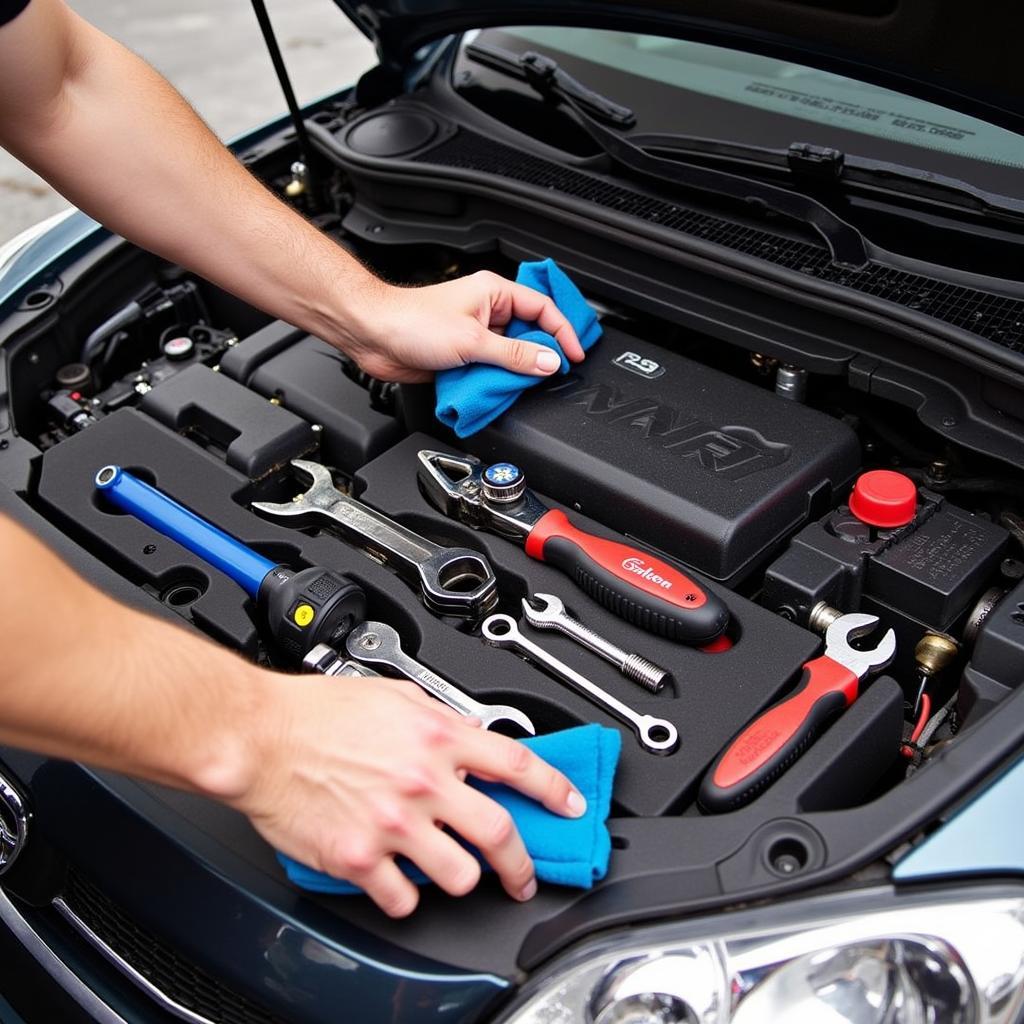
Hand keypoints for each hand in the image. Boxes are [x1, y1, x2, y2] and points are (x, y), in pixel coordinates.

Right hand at [234, 672, 585, 916]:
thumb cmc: (318, 712)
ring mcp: (394, 824)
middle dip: (522, 864)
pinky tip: (398, 880)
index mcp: (437, 736)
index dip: (555, 789)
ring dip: (460, 877)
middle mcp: (423, 781)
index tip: (570, 804)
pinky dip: (405, 895)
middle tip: (523, 873)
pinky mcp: (359, 858)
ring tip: (449, 869)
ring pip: (459, 876)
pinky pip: (403, 898)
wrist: (261, 737)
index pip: (517, 764)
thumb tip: (471, 737)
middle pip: (500, 834)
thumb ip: (441, 720)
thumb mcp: (396, 696)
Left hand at [339, 270, 585, 381]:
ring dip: (515, 373)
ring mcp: (475, 335)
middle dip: (540, 355)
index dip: (563, 332)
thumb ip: (514, 355)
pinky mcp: (463, 357)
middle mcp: (488, 312)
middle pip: (530, 334)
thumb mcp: (473, 340)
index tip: (574, 355)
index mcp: (495, 293)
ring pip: (510, 356)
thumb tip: (548, 362)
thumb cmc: (412, 322)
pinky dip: (496, 382)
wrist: (374, 336)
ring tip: (520, 385)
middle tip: (551, 374)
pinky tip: (496, 391)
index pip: (543, 309)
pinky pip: (491, 370)